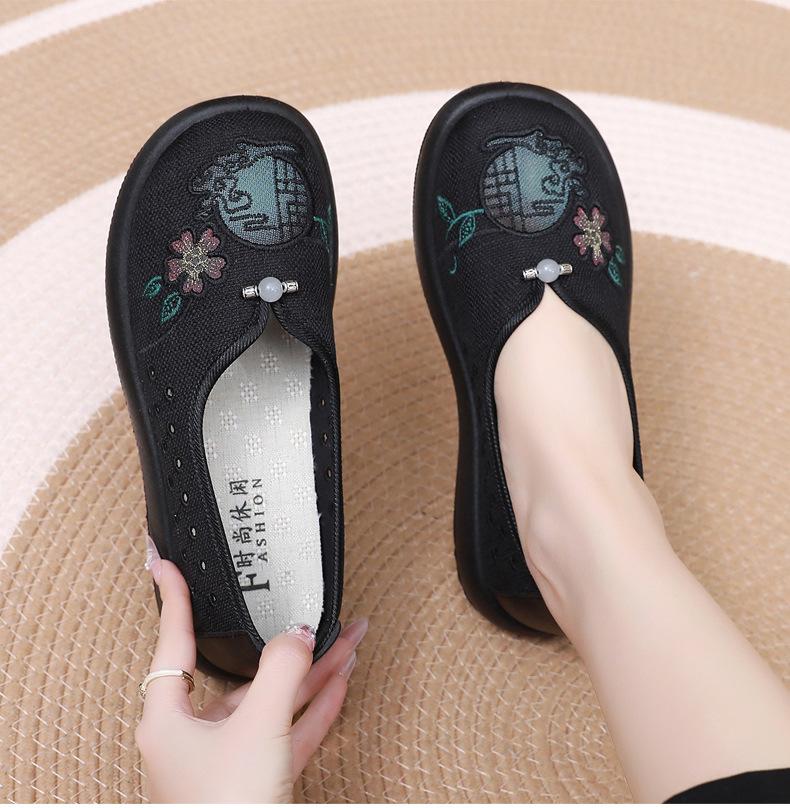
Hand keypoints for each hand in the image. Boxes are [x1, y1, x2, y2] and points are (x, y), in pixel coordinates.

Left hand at [136, 554, 366, 802]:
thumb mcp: (256, 728)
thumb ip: (280, 671)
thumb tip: (299, 633)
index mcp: (168, 719)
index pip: (171, 642)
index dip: (172, 597)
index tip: (165, 563)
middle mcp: (193, 735)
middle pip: (242, 672)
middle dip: (285, 641)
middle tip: (301, 606)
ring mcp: (228, 758)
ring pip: (273, 700)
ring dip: (312, 672)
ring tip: (347, 641)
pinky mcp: (256, 778)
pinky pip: (288, 730)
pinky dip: (315, 706)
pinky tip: (340, 683)